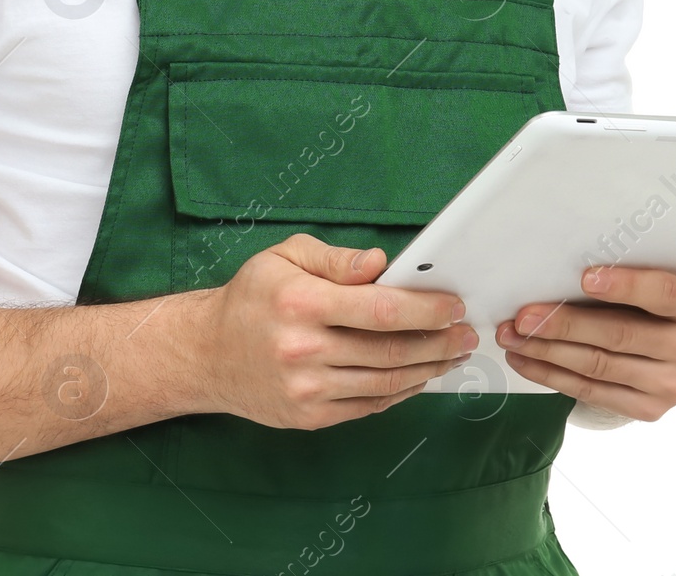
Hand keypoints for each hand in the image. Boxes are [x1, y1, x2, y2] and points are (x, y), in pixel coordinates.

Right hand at [189, 232, 478, 429]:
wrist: (208, 354)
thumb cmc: (252, 298)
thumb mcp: (284, 257)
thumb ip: (335, 259)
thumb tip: (381, 264)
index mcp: (301, 303)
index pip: (378, 309)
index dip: (424, 310)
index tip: (454, 305)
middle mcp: (303, 349)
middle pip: (389, 350)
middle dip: (438, 342)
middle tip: (467, 333)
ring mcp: (307, 389)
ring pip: (385, 382)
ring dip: (428, 369)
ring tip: (453, 354)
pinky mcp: (309, 417)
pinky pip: (369, 405)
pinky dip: (401, 391)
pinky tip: (420, 375)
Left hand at [493, 221, 675, 420]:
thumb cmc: (673, 288)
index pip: (665, 293)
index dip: (625, 285)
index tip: (585, 275)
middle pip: (621, 335)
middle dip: (564, 323)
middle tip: (522, 312)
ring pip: (600, 366)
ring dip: (548, 350)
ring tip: (511, 332)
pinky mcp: (652, 409)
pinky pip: (594, 392)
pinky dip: (553, 375)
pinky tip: (526, 357)